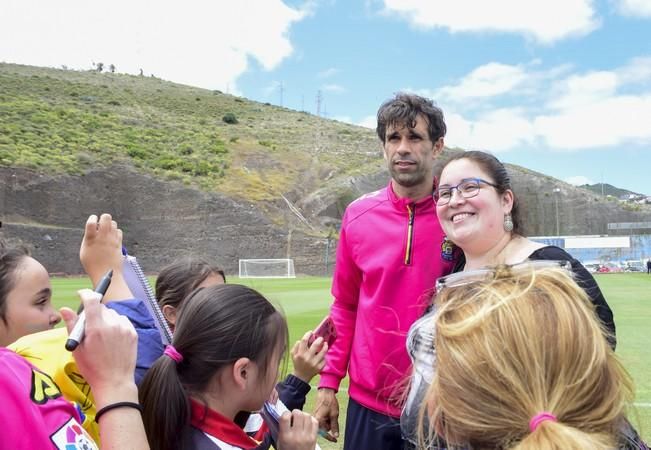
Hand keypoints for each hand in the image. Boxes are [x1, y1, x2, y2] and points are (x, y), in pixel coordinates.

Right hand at [61, 289, 137, 407]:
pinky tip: (112, 337)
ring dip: (106, 318)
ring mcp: (125, 328)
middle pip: (101, 307)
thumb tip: (64, 309)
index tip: (81, 294)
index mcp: (96, 328)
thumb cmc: (92, 368)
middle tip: (89, 326)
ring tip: (102, 335)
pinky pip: (122, 320)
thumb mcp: (77, 348)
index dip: (86, 294)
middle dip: (94, 312)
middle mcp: (112, 325)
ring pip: (112, 314)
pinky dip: (116, 324)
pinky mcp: (133, 332)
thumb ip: (72, 326)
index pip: (92, 301)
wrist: (114, 382)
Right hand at [79, 213, 131, 300]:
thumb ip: (88, 239)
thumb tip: (92, 230)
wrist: (106, 273)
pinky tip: (111, 237)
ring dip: (109, 225)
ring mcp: (112, 239)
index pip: (91, 222)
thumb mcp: (84, 251)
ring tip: (106, 232)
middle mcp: (102, 237)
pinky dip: (115, 232)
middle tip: (101, 224)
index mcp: (91, 239)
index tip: (92, 220)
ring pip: (113, 223)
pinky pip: (119, 231)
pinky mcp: (119, 243)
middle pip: (106, 217)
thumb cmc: (92, 264)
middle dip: (103, 218)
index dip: (92, 218)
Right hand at [277, 409, 317, 449]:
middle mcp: (297, 435)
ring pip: (307, 416)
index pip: (285, 417)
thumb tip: (285, 415)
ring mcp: (307, 436)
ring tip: (301, 420)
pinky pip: (315, 422)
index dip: (286, 414)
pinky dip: (311, 420)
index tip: (286, 417)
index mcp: (285, 436)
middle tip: (294, 417)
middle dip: (295, 412)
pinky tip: (307, 423)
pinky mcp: (314, 437)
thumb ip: (282, 429)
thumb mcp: (280, 442)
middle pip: (298, 414)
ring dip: (303, 415)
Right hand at [291, 331, 327, 382]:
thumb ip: (296, 346)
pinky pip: (324, 359)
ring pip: (323, 351)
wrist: (301, 377)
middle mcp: (307, 358)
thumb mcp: (293, 354)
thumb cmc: (297, 363)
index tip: (311, 332)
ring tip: (325, 344)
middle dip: (319, 339)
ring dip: (325, 346)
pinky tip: (322, 355)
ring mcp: (314, 363)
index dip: (308, 334)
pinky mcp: (319, 368)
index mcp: (300, 354)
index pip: (304, 340)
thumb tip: (303, 339)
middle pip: (316, 345)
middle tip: (321, 338)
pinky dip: (324, 356)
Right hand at [313, 388, 338, 441]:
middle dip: (330, 425)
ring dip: (329, 421)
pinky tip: (329, 412)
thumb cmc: (329, 401)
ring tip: (331, 412)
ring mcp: (315, 417)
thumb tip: (335, 435)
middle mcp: (315, 420)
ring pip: (324, 424)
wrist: (325, 392)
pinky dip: (327, 418)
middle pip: (324, 429)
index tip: (335, 440)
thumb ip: (334, 426)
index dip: (330, 437)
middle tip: (333, 416)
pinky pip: (322, 420)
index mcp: (318, 421)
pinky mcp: (316, 414)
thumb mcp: (334, 415)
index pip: (324, 433)